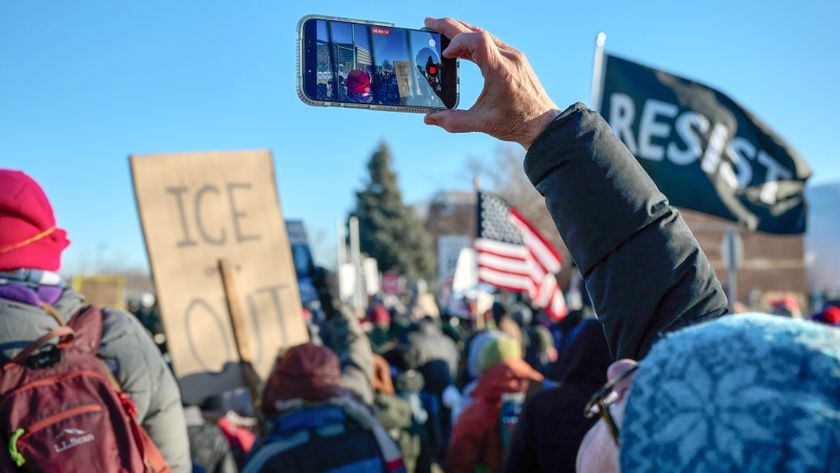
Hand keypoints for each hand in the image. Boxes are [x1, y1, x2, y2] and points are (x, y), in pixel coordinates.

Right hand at [423, 17, 560, 149]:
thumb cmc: (516, 123)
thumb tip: (430, 119)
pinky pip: (490, 42)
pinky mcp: (514, 58)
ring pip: (483, 34)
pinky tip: (459, 46)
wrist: (543, 123)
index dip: (457, 41)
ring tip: (439, 30)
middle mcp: (509, 58)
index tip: (445, 54)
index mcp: (501, 71)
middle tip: (428, 23)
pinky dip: (472, 40)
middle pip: (477, 31)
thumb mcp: (483, 124)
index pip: (478, 40)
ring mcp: (513, 56)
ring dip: (461, 31)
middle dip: (450, 26)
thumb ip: (455, 122)